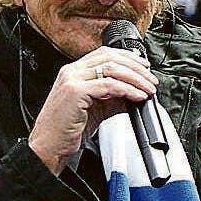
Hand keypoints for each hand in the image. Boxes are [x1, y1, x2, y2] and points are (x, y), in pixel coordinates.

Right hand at [28, 46, 157, 173]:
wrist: (49, 146)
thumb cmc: (68, 129)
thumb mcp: (96, 109)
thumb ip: (113, 97)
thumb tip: (134, 92)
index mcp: (75, 71)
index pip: (106, 53)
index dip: (128, 58)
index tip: (144, 67)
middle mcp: (72, 71)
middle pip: (111, 57)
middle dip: (136, 68)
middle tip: (151, 80)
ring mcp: (72, 79)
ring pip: (112, 69)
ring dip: (135, 79)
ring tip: (148, 89)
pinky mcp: (75, 92)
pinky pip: (108, 86)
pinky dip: (127, 90)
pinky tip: (137, 97)